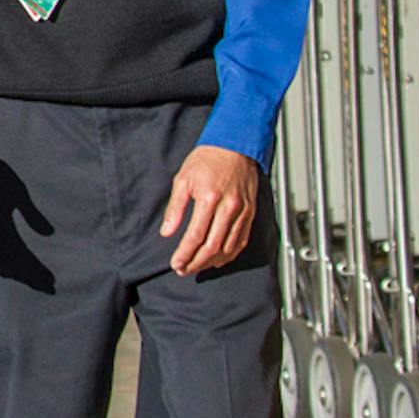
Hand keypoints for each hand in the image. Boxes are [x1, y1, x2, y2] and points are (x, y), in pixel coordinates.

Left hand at [161, 146, 259, 274]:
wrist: (234, 147)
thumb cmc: (206, 160)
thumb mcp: (183, 179)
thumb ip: (175, 208)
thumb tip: (166, 232)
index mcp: (210, 198)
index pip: (196, 235)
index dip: (185, 253)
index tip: (176, 263)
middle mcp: (229, 208)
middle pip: (213, 246)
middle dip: (196, 262)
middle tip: (184, 270)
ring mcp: (243, 212)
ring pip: (228, 247)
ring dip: (212, 262)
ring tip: (197, 267)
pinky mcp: (251, 213)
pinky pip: (242, 240)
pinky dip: (230, 254)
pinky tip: (219, 260)